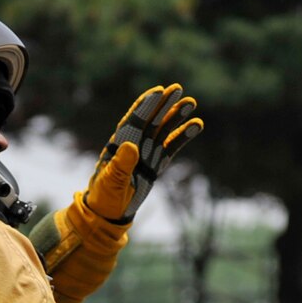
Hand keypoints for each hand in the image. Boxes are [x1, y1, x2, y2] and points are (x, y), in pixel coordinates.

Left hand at [82, 84, 202, 224]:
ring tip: (191, 103)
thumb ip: (121, 165)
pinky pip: (171, 147)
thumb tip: (131, 146)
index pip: (133, 120)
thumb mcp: (111, 182)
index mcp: (118, 144)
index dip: (146, 106)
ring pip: (163, 130)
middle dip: (164, 105)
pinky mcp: (156, 163)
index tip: (159, 92)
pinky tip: (196, 125)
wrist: (110, 213)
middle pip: (151, 120)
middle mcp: (134, 144)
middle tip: (178, 89)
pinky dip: (183, 136)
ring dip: (177, 117)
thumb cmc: (105, 197)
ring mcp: (146, 153)